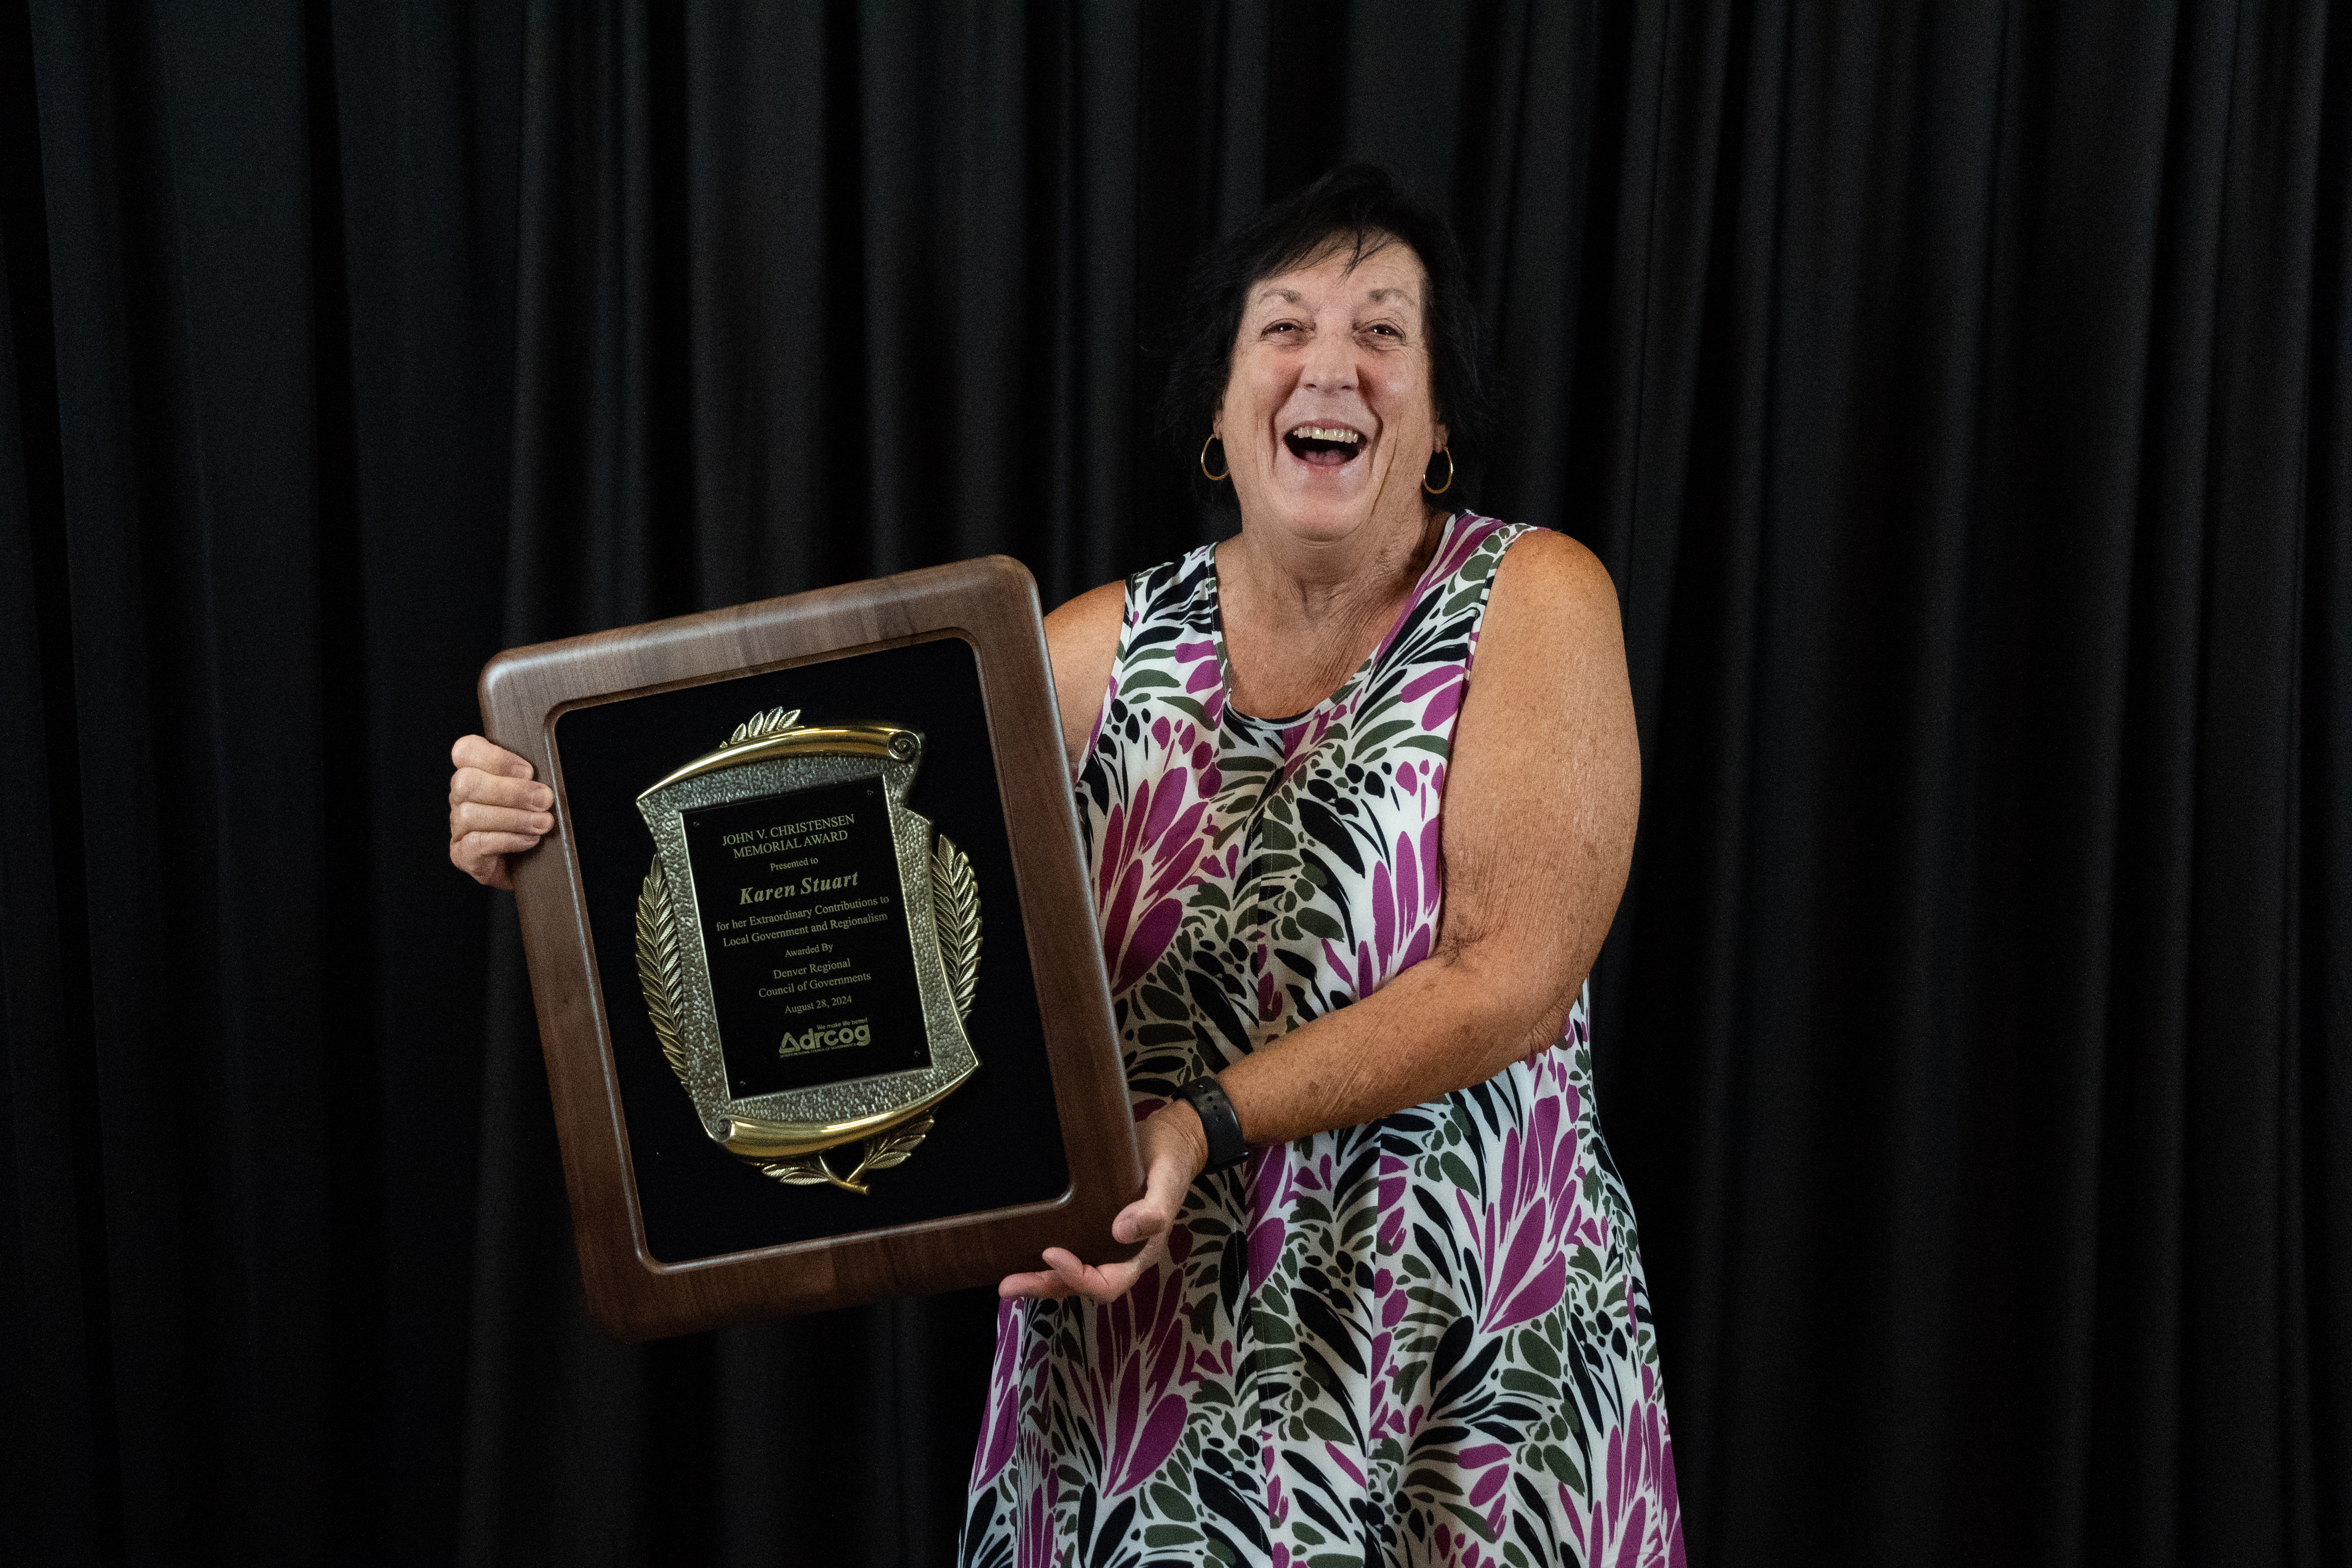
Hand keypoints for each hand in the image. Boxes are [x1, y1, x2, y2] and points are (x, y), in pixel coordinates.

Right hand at [448, 735, 552, 889]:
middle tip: (543, 800)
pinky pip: (477, 842)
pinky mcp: (462, 854)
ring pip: (471, 814)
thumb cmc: (533, 824)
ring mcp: (458, 827)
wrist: (534, 867)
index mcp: (476, 774)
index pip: (466, 751)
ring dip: (514, 818)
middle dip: (511, 791)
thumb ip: (532, 780)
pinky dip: (507, 839)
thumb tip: (543, 779)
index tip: (528, 771)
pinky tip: (528, 840)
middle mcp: (461, 798)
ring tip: (542, 824)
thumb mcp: (535, 795)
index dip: (495, 758)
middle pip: (466, 782)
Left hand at [998, 1100, 1210, 1304]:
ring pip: (1070, 1272)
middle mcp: (1119, 1254)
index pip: (1107, 1282)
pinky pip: (1069, 1248)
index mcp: (1140, 1253)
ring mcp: (1104, 1241)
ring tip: (1008, 1282)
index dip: (1078, 1277)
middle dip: (1046, 1286)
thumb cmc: (1172, 1163)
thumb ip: (1153, 1212)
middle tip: (1009, 1286)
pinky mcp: (1091, 1224)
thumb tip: (1120, 1231)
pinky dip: (1045, 1259)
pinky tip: (1021, 1251)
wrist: (1169, 1140)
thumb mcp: (1168, 1184)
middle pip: (1081, 1284)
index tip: (1051, 1254)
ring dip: (1041, 1278)